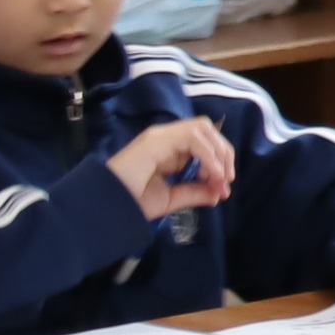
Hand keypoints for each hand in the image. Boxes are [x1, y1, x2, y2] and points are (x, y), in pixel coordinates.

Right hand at [107, 117, 237, 218]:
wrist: (108, 206)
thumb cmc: (132, 203)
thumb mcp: (172, 199)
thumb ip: (195, 193)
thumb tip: (219, 193)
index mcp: (168, 150)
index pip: (204, 142)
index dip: (219, 161)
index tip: (223, 187)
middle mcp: (166, 138)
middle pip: (207, 130)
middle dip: (224, 153)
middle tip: (226, 179)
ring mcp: (160, 136)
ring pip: (202, 128)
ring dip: (218, 151)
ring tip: (219, 176)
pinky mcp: (157, 139)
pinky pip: (192, 136)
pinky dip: (208, 153)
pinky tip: (210, 172)